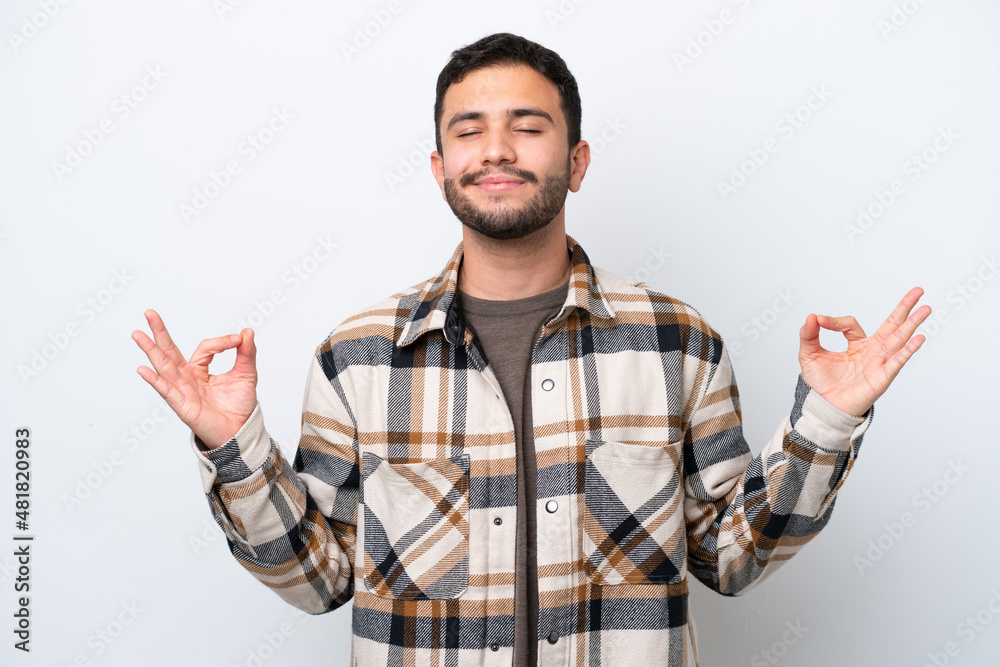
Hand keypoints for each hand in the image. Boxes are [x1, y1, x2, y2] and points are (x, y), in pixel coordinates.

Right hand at [131, 309, 257, 448]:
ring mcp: (182, 391)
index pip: (204, 348)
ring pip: (164, 367)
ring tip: (138, 334)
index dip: (221, 342)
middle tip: (149, 313)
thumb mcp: (246, 374)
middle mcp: (187, 379)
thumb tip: (246, 331)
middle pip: (170, 352)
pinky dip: (155, 381)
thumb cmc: (239, 406)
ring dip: (151, 350)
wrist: (241, 431)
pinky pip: (167, 392)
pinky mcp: (183, 406)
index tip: (238, 340)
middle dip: (159, 332)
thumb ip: (246, 353)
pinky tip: (143, 369)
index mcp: (199, 370)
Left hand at [797, 287, 930, 416]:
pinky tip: (919, 338)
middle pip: (892, 325)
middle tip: (918, 291)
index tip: (819, 321)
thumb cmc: (821, 383)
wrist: (824, 406)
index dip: (834, 321)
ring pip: (899, 339)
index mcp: (857, 345)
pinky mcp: (882, 377)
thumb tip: (812, 316)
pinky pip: (897, 361)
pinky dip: (908, 350)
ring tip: (926, 309)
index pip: (851, 325)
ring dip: (912, 324)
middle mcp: (872, 351)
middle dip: (905, 308)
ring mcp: (879, 363)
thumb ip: (809, 334)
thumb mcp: (809, 354)